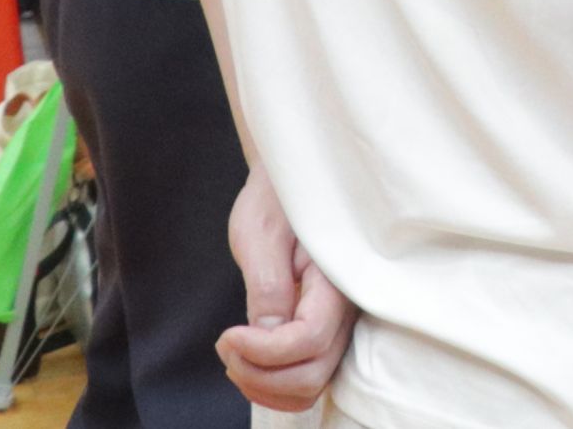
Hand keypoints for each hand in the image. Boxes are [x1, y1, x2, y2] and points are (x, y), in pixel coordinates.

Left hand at [219, 164, 353, 410]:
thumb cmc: (276, 201)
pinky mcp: (324, 332)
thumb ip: (268, 286)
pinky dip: (274, 383)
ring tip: (234, 354)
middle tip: (226, 344)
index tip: (226, 334)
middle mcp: (346, 309)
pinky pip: (306, 377)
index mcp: (336, 279)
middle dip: (259, 374)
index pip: (309, 341)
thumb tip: (267, 336)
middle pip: (311, 375)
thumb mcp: (260, 234)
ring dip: (265, 385)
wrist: (291, 186)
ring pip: (310, 385)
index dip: (262, 351)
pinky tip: (249, 358)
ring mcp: (338, 325)